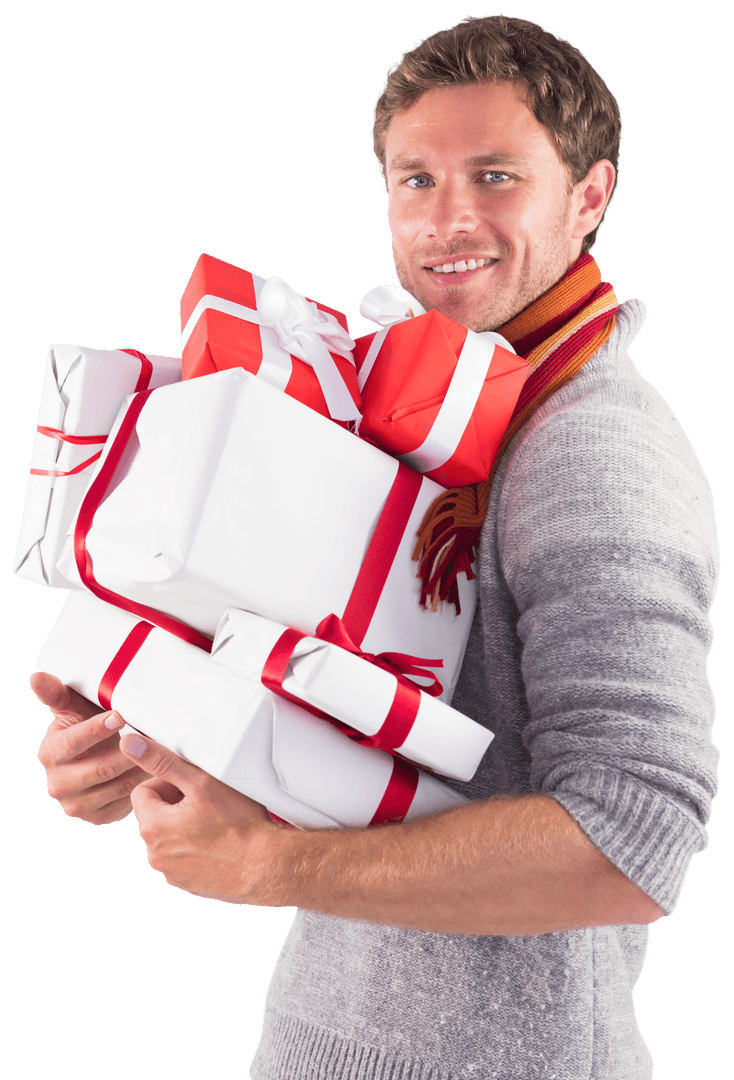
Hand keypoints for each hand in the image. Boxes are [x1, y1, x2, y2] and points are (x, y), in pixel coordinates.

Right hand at [32, 671, 150, 824]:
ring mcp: (76, 805)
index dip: (95, 729)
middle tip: (151, 738)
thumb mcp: (74, 708)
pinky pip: (125, 803)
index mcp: (49, 754)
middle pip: (98, 769)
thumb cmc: (88, 725)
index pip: (72, 742)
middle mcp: (57, 784)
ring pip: (116, 787)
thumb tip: (35, 677)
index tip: (119, 715)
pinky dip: (143, 787)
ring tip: (161, 753)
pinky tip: (158, 772)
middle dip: (128, 753)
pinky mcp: (96, 818)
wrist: (97, 757)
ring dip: (141, 770)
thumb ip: (57, 693)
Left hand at [119, 731, 281, 904]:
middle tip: (207, 801)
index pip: (142, 791)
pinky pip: (182, 858)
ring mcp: (171, 873)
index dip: (168, 782)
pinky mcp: (188, 884)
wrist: (266, 866)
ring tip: (215, 822)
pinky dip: (195, 848)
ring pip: (169, 837)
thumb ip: (163, 761)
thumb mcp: (200, 782)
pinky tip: (219, 842)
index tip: (192, 785)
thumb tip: (130, 745)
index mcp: (152, 828)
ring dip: (184, 826)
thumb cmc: (238, 825)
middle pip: (155, 815)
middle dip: (176, 804)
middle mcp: (155, 855)